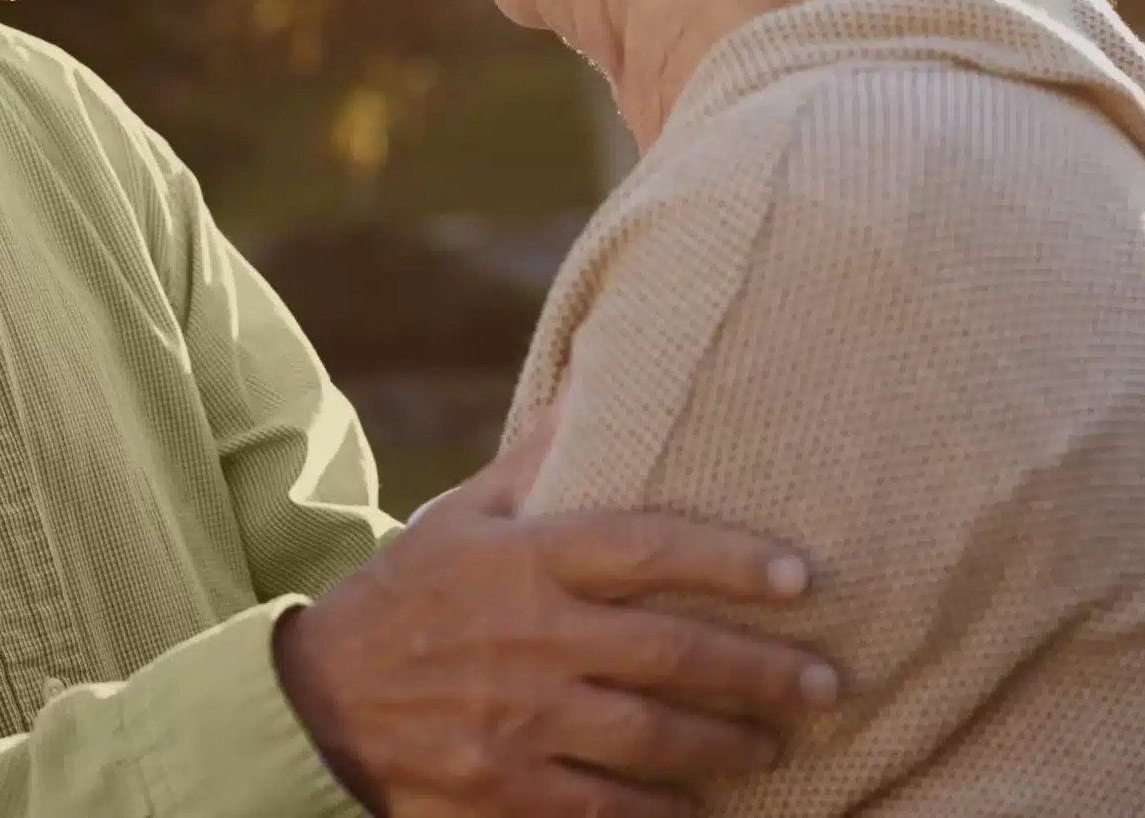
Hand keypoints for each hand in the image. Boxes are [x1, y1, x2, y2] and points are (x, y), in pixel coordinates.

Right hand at [275, 425, 838, 817]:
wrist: (316, 706)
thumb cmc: (407, 596)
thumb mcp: (461, 514)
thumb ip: (536, 455)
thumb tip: (593, 371)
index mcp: (528, 559)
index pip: (649, 550)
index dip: (732, 563)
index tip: (802, 577)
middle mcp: (533, 638)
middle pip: (672, 655)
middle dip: (763, 673)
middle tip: (828, 683)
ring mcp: (520, 721)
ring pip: (653, 740)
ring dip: (729, 745)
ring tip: (778, 744)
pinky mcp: (505, 791)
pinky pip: (606, 808)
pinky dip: (663, 813)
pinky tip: (704, 808)